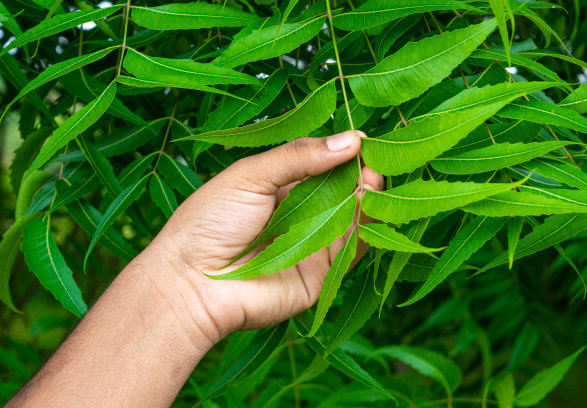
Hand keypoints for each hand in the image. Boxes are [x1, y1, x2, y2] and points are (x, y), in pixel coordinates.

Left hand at [147, 131, 382, 342]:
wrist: (191, 283)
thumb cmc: (210, 221)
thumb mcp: (251, 176)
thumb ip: (299, 157)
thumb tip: (351, 139)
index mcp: (281, 189)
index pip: (322, 167)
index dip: (343, 155)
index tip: (362, 142)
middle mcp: (300, 216)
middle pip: (342, 193)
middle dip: (359, 175)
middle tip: (373, 161)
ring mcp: (312, 245)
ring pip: (352, 219)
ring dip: (367, 198)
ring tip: (372, 180)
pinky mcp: (321, 274)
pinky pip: (350, 250)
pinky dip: (364, 228)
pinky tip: (367, 205)